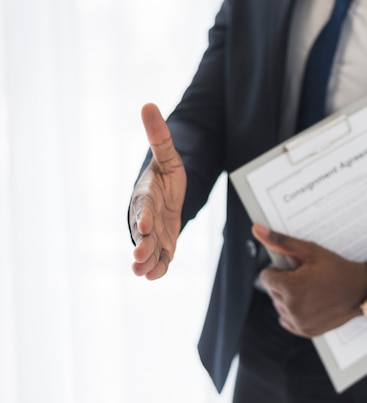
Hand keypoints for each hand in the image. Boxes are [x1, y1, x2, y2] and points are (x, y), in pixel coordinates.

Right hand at [130, 104, 186, 279]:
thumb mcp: (168, 154)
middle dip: (141, 245)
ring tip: (144, 272)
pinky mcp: (163, 244)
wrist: (169, 192)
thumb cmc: (166, 173)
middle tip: (139, 257)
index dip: (143, 215)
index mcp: (145, 196)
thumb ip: (159, 136)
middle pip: (141, 234)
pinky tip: (155, 275)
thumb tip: (148, 104)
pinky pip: (159, 258)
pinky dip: (157, 267)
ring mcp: (154, 234)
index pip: (142, 206)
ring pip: (148, 250)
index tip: (144, 224)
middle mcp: (145, 217)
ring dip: (146, 261)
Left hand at [252, 224, 366, 337]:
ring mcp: (298, 322)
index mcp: (290, 288)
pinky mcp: (305, 330)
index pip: (266, 277)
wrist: (360, 290)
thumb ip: (280, 242)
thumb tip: (257, 230)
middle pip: (272, 291)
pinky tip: (310, 303)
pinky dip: (294, 312)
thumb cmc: (336, 269)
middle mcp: (291, 308)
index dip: (279, 270)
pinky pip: (287, 320)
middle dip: (284, 283)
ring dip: (288, 297)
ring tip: (310, 290)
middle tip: (306, 278)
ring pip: (279, 305)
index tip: (295, 269)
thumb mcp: (309, 251)